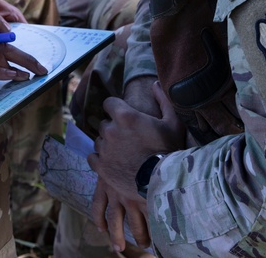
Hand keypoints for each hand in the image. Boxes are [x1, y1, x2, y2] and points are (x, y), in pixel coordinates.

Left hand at [87, 81, 184, 250]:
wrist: (162, 182)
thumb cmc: (169, 150)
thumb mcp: (173, 123)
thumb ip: (163, 100)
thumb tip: (155, 84)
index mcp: (124, 115)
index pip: (108, 103)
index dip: (116, 108)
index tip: (123, 115)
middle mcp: (110, 130)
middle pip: (104, 123)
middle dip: (114, 128)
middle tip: (128, 138)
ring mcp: (104, 149)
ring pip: (99, 141)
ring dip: (108, 144)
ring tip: (123, 153)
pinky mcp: (100, 166)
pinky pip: (93, 157)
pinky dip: (100, 158)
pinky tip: (113, 162)